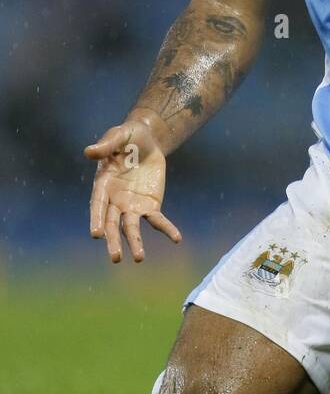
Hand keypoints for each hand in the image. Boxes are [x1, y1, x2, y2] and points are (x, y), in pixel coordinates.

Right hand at [85, 117, 181, 263]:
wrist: (147, 139)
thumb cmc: (127, 136)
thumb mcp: (118, 135)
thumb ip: (106, 145)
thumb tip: (88, 152)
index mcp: (103, 184)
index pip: (98, 205)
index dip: (97, 218)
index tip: (96, 234)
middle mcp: (115, 200)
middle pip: (113, 223)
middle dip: (113, 241)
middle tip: (115, 258)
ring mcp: (132, 205)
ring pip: (132, 228)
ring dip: (135, 242)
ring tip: (139, 258)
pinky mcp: (150, 205)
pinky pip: (157, 220)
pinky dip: (166, 229)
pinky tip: (177, 238)